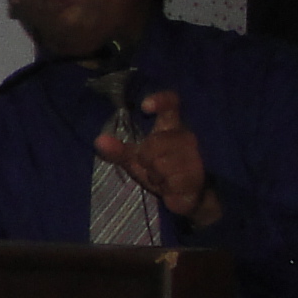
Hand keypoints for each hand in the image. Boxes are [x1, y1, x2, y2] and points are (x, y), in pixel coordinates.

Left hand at [98, 87, 221, 223]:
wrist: (186, 197)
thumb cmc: (159, 172)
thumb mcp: (135, 160)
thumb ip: (118, 150)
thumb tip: (99, 141)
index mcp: (170, 127)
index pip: (171, 105)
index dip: (161, 101)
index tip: (145, 106)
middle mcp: (186, 137)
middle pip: (155, 142)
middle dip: (146, 159)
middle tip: (151, 167)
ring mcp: (195, 156)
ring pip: (162, 162)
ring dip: (155, 175)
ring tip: (162, 178)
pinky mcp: (198, 176)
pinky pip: (173, 180)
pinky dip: (166, 186)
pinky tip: (171, 187)